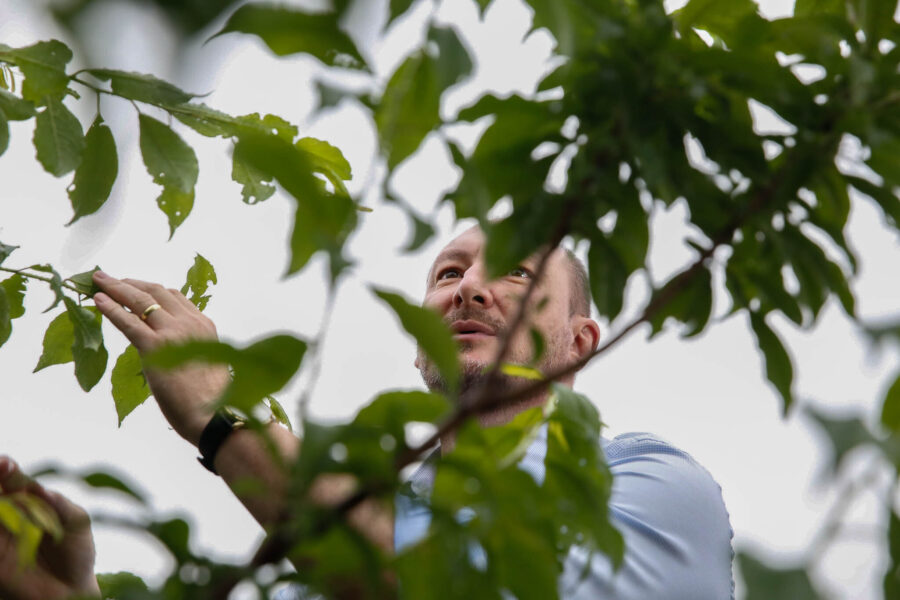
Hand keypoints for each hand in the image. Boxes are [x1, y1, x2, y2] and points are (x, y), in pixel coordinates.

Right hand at [0, 456, 99, 599]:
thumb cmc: (77, 552)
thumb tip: (42, 491)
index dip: (6, 468)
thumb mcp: (77, 523)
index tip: (6, 464)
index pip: (14, 478)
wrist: (72, 590)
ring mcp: (1, 534)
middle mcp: (12, 513)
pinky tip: (0, 519)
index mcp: (32, 500)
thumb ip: (61, 506)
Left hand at [92, 271, 230, 444]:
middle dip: (130, 282)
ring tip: (99, 281)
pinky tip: (98, 301)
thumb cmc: (211, 399)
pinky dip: (111, 309)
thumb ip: (189, 349)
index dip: (150, 289)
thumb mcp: (205, 362)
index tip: (133, 287)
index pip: (174, 297)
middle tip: (109, 278)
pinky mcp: (156, 347)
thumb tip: (171, 353)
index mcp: (204, 325)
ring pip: (140, 300)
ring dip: (116, 288)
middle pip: (156, 291)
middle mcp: (190, 322)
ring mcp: (173, 332)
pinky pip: (128, 322)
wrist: (215, 414)